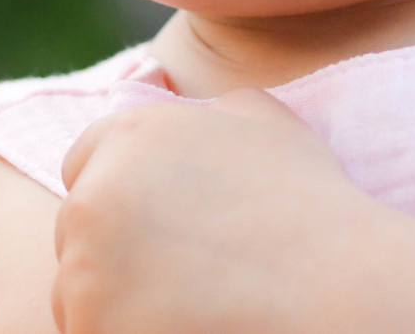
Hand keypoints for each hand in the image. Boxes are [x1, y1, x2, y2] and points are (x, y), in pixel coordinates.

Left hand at [52, 88, 377, 333]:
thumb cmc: (310, 211)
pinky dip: (123, 332)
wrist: (338, 294)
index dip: (123, 197)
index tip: (163, 227)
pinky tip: (183, 326)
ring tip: (189, 303)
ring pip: (78, 293)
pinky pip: (89, 333)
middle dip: (115, 249)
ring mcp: (86, 273)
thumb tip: (183, 104)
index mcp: (129, 136)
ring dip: (116, 300)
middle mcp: (95, 198)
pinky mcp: (92, 331)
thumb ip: (208, 111)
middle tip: (182, 272)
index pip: (83, 164)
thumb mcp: (266, 125)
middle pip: (76, 232)